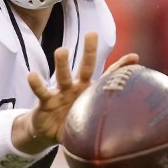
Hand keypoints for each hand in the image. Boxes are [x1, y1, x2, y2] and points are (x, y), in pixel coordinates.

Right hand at [20, 33, 138, 151]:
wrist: (47, 132)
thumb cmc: (71, 123)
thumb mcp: (88, 121)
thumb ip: (103, 120)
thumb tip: (131, 132)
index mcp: (90, 92)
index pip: (107, 78)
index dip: (120, 69)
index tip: (134, 58)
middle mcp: (76, 88)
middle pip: (85, 68)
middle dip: (90, 52)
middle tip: (92, 34)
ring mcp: (61, 93)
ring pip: (62, 76)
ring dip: (62, 64)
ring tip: (61, 51)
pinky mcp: (45, 102)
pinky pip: (41, 92)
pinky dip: (37, 84)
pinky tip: (32, 75)